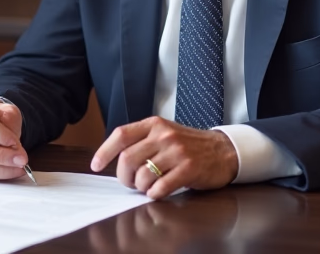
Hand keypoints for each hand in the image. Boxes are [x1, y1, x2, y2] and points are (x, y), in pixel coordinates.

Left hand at [90, 116, 237, 199]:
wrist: (223, 150)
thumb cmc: (189, 145)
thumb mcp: (164, 133)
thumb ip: (142, 141)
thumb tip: (114, 159)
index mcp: (154, 124)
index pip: (121, 135)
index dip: (104, 151)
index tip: (95, 165)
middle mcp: (164, 135)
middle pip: (127, 159)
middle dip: (124, 177)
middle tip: (130, 183)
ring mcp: (177, 151)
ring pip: (143, 175)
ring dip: (141, 187)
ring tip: (148, 187)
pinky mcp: (188, 168)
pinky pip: (160, 187)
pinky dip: (155, 194)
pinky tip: (159, 192)